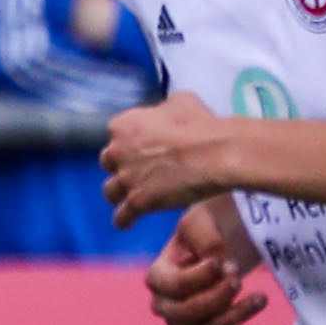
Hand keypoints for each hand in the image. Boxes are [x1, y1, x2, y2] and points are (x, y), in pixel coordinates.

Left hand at [99, 95, 248, 222]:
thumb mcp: (182, 101)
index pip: (117, 134)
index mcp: (124, 125)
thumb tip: (166, 111)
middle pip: (109, 162)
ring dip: (119, 193)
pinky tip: (126, 223)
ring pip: (110, 190)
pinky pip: (122, 215)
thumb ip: (165, 108)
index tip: (143, 146)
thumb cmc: (202, 124)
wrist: (216, 153)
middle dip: (121, 166)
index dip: (130, 141)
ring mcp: (126, 178)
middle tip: (139, 170)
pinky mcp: (138, 200)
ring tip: (128, 197)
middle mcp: (118, 151)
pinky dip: (124, 219)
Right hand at [149, 194, 271, 324]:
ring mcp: (180, 321)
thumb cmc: (210, 227)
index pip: (172, 286)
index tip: (224, 261)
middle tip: (239, 279)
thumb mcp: (204, 221)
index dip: (199, 279)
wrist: (223, 237)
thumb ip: (209, 241)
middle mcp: (163, 302)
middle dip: (215, 299)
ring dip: (233, 318)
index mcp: (157, 275)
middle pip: (182, 314)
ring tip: (262, 298)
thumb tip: (224, 270)